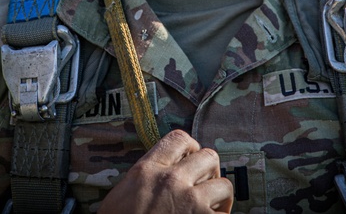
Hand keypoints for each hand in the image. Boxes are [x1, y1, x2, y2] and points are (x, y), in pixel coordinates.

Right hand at [97, 130, 232, 212]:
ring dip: (219, 198)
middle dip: (209, 172)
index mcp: (148, 169)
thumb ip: (144, 177)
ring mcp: (191, 202)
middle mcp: (171, 180)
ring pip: (224, 185)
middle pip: (209, 156)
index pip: (179, 138)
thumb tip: (161, 170)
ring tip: (210, 209)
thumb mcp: (121, 195)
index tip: (190, 161)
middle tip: (202, 187)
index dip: (190, 148)